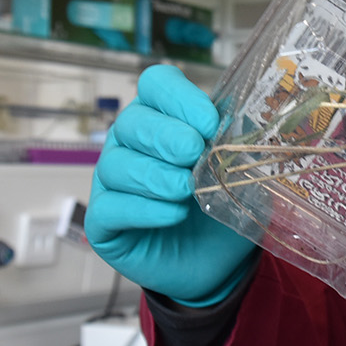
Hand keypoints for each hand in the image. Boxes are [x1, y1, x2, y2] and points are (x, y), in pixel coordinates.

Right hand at [86, 65, 256, 305]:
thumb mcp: (242, 171)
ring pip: (116, 165)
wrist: (217, 261)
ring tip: (185, 191)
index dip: (179, 98)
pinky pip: (110, 207)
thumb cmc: (223, 205)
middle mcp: (130, 144)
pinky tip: (173, 214)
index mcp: (162, 117)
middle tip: (193, 154)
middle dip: (165, 136)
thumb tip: (242, 127)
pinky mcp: (103, 222)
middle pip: (132, 122)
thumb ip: (239, 145)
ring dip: (155, 175)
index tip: (210, 124)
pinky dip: (143, 209)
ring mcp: (111, 182)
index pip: (156, 84)